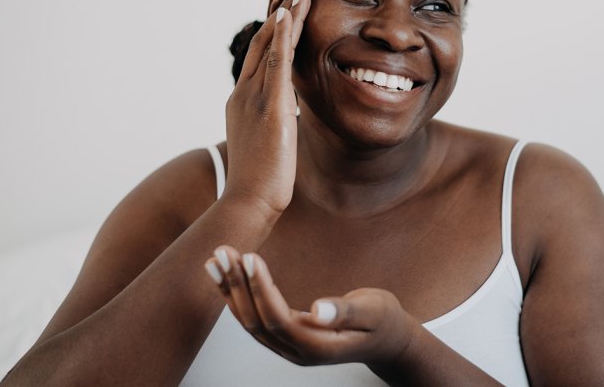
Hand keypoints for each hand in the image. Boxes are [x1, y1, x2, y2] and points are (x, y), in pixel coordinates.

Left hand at [203, 246, 418, 367]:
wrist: (387, 341)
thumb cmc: (383, 322)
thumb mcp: (374, 311)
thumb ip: (347, 311)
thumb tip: (320, 310)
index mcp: (318, 347)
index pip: (278, 319)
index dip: (261, 289)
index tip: (250, 257)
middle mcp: (297, 352)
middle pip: (256, 321)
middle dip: (237, 285)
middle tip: (223, 251)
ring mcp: (288, 347)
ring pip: (249, 321)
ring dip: (231, 289)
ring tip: (216, 258)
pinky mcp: (284, 336)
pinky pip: (253, 318)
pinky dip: (236, 295)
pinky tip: (225, 275)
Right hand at [223, 0, 309, 215]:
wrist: (248, 201)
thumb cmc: (258, 184)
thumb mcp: (264, 147)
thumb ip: (271, 128)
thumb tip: (283, 123)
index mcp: (241, 105)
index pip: (258, 62)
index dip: (271, 36)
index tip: (283, 15)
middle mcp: (243, 95)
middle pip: (262, 47)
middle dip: (278, 18)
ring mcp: (254, 99)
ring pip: (270, 48)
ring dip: (285, 18)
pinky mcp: (270, 107)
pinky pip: (276, 64)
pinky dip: (282, 38)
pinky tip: (289, 17)